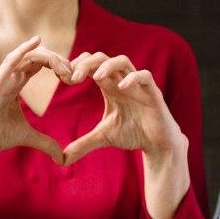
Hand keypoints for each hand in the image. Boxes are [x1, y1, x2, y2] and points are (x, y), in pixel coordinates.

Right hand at [0, 36, 69, 163]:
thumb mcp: (26, 137)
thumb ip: (45, 143)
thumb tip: (61, 158)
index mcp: (16, 84)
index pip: (39, 65)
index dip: (57, 65)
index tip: (74, 75)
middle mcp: (9, 77)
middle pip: (37, 58)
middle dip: (57, 61)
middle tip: (74, 72)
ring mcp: (2, 78)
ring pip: (28, 57)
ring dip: (49, 58)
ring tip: (65, 66)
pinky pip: (10, 61)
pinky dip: (23, 50)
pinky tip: (36, 41)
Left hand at [62, 52, 185, 165]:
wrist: (157, 143)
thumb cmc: (133, 134)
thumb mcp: (103, 138)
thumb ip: (83, 144)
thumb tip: (62, 160)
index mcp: (109, 86)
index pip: (91, 66)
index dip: (76, 67)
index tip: (62, 77)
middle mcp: (122, 81)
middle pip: (102, 58)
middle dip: (86, 63)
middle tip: (73, 77)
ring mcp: (137, 85)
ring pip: (123, 61)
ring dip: (108, 65)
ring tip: (96, 77)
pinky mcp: (152, 92)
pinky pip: (144, 76)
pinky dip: (133, 78)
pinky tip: (121, 88)